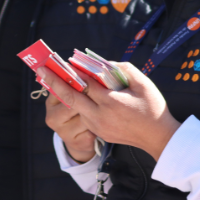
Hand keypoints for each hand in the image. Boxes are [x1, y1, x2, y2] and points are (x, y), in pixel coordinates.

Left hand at [37, 63, 181, 160]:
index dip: (74, 71)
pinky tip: (76, 94)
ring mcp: (97, 126)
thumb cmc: (153, 108)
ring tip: (56, 79)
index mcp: (111, 102)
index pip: (85, 84)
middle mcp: (100, 116)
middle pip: (71, 97)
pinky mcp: (98, 132)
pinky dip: (79, 104)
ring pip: (76, 107)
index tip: (62, 61)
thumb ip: (123, 69)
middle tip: (41, 70)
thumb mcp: (143, 84)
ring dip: (67, 94)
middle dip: (54, 82)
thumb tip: (103, 63)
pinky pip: (84, 115)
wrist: (158, 138)